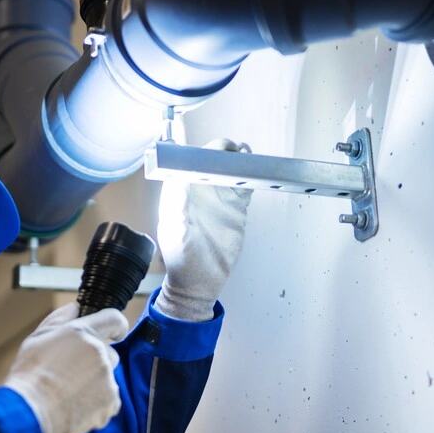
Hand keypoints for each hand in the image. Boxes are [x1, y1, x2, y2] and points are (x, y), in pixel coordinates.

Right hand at [3, 301, 127, 432]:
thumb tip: (77, 308)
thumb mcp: (38, 336)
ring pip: (107, 377)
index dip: (116, 325)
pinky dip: (96, 403)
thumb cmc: (30, 374)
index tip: (116, 332)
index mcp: (83, 333)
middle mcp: (99, 353)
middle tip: (72, 372)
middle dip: (96, 361)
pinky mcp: (110, 402)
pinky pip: (108, 399)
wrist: (30, 412)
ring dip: (94, 382)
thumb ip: (61, 318)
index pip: (114, 319)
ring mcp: (107, 379)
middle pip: (109, 353)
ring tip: (69, 392)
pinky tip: (75, 404)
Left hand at [154, 138, 252, 320]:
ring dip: (240, 162)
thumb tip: (179, 180)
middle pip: (214, 163)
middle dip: (225, 153)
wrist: (200, 282)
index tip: (216, 150)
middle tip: (237, 152)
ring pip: (231, 172)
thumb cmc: (182, 261)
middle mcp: (199, 193)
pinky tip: (257, 175)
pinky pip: (244, 187)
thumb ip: (178, 207)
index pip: (191, 164)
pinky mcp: (234, 209)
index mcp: (180, 193)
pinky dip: (251, 178)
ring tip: (249, 158)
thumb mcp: (177, 233)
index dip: (204, 153)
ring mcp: (218, 199)